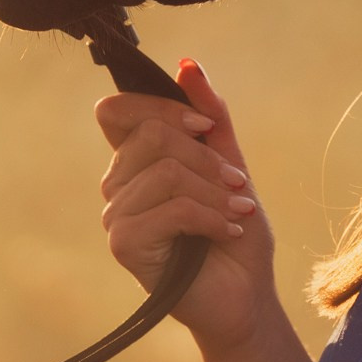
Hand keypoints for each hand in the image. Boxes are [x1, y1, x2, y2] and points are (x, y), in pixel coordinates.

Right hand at [96, 58, 279, 358]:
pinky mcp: (125, 245)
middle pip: (150, 135)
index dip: (159, 105)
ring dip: (215, 191)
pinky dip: (210, 215)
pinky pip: (171, 208)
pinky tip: (228, 230)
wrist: (246, 297)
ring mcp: (116, 216)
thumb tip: (187, 64)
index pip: (116, 110)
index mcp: (134, 161)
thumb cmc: (234, 232)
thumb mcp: (230, 164)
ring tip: (239, 210)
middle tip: (238, 183)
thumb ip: (210, 117)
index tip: (205, 126)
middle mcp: (117, 185)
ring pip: (165, 171)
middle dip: (205, 156)